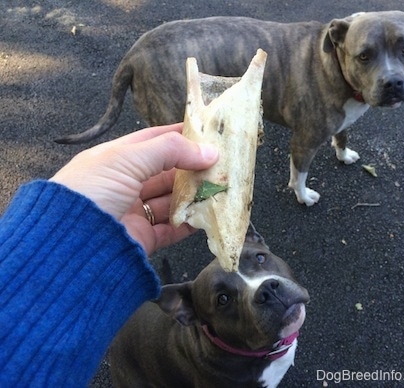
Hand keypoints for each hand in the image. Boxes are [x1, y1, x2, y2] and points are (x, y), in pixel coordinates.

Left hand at [50, 124, 218, 254]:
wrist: (71, 243)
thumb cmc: (93, 190)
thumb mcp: (128, 159)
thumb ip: (170, 150)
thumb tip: (209, 152)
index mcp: (116, 159)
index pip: (152, 141)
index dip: (178, 136)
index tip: (205, 133)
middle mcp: (125, 184)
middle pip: (165, 172)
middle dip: (191, 168)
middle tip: (220, 164)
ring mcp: (134, 212)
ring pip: (171, 200)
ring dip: (194, 195)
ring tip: (219, 188)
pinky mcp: (142, 237)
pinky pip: (171, 228)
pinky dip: (189, 222)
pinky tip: (207, 214)